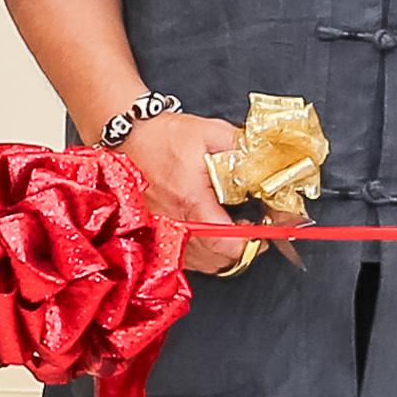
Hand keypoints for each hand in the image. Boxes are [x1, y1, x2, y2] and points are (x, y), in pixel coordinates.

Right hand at [126, 108, 260, 277]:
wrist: (127, 134)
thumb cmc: (162, 135)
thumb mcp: (211, 132)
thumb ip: (243, 148)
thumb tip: (268, 164)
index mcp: (191, 202)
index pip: (229, 244)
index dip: (253, 243)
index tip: (264, 231)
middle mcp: (173, 224)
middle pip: (218, 260)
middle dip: (241, 248)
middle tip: (251, 227)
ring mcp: (160, 232)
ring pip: (202, 264)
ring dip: (222, 252)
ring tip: (231, 230)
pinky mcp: (153, 233)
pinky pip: (184, 258)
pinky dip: (202, 252)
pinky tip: (208, 234)